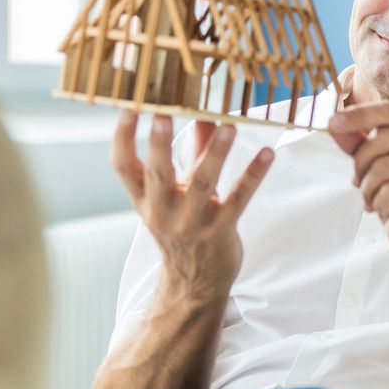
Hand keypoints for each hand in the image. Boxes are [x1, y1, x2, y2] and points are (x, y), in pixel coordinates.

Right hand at [112, 112, 273, 298]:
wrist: (195, 282)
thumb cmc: (185, 225)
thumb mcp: (178, 190)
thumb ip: (194, 149)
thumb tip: (205, 111)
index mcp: (143, 198)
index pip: (123, 166)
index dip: (121, 137)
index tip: (128, 106)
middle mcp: (162, 211)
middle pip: (157, 173)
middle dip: (159, 142)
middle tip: (162, 112)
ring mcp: (191, 223)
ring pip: (202, 184)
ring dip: (216, 153)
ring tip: (229, 126)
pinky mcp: (220, 231)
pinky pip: (238, 199)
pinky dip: (253, 175)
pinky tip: (267, 153)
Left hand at [329, 102, 388, 261]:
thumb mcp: (375, 163)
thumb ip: (357, 141)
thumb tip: (335, 123)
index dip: (359, 115)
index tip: (332, 123)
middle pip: (381, 139)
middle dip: (361, 164)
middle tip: (362, 183)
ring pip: (383, 167)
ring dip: (370, 189)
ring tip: (377, 199)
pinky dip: (381, 204)